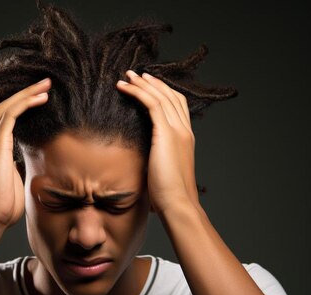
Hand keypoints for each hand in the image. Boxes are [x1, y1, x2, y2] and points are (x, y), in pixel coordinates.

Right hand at [0, 77, 50, 227]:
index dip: (24, 103)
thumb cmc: (7, 204)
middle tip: (47, 82)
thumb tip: (34, 161)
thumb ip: (22, 166)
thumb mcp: (19, 179)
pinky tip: (40, 99)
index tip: (43, 95)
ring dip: (26, 94)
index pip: (8, 117)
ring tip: (45, 85)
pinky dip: (24, 105)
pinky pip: (8, 118)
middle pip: (6, 106)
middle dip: (26, 92)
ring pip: (6, 107)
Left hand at [116, 70, 198, 213]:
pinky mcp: (166, 133)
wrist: (178, 204)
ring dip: (143, 83)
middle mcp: (184, 131)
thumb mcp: (162, 173)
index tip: (148, 86)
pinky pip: (151, 104)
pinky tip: (124, 87)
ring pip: (161, 96)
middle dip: (153, 83)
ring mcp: (177, 131)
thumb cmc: (168, 197)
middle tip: (136, 74)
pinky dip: (137, 92)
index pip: (178, 106)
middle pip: (171, 96)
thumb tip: (142, 164)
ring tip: (127, 76)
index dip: (163, 93)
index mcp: (186, 139)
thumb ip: (155, 161)